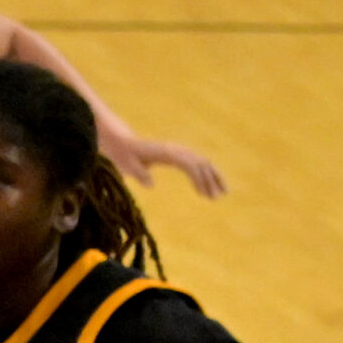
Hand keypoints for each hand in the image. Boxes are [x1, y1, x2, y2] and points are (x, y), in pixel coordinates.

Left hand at [95, 124, 225, 198]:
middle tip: (216, 198)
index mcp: (165, 152)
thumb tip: (150, 184)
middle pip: (200, 163)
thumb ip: (138, 173)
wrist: (121, 143)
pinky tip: (209, 187)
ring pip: (202, 162)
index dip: (198, 179)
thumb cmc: (124, 155)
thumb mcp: (127, 165)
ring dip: (213, 177)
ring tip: (221, 194)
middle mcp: (175, 150)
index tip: (204, 195)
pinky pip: (197, 163)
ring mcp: (178, 151)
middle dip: (210, 180)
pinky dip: (206, 174)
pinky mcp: (177, 154)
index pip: (189, 164)